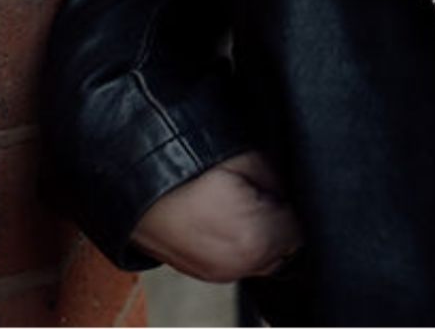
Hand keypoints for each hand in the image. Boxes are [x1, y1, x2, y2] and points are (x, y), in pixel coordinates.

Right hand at [131, 151, 302, 282]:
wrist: (133, 180)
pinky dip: (243, 243)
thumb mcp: (248, 159)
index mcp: (254, 239)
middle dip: (283, 222)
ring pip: (264, 259)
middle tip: (265, 191)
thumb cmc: (188, 164)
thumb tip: (293, 192)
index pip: (301, 230)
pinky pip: (239, 261)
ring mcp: (217, 274)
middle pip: (286, 250)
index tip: (285, 188)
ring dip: (264, 235)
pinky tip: (229, 215)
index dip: (296, 205)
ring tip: (245, 199)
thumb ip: (279, 182)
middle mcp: (238, 266)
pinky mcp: (201, 272)